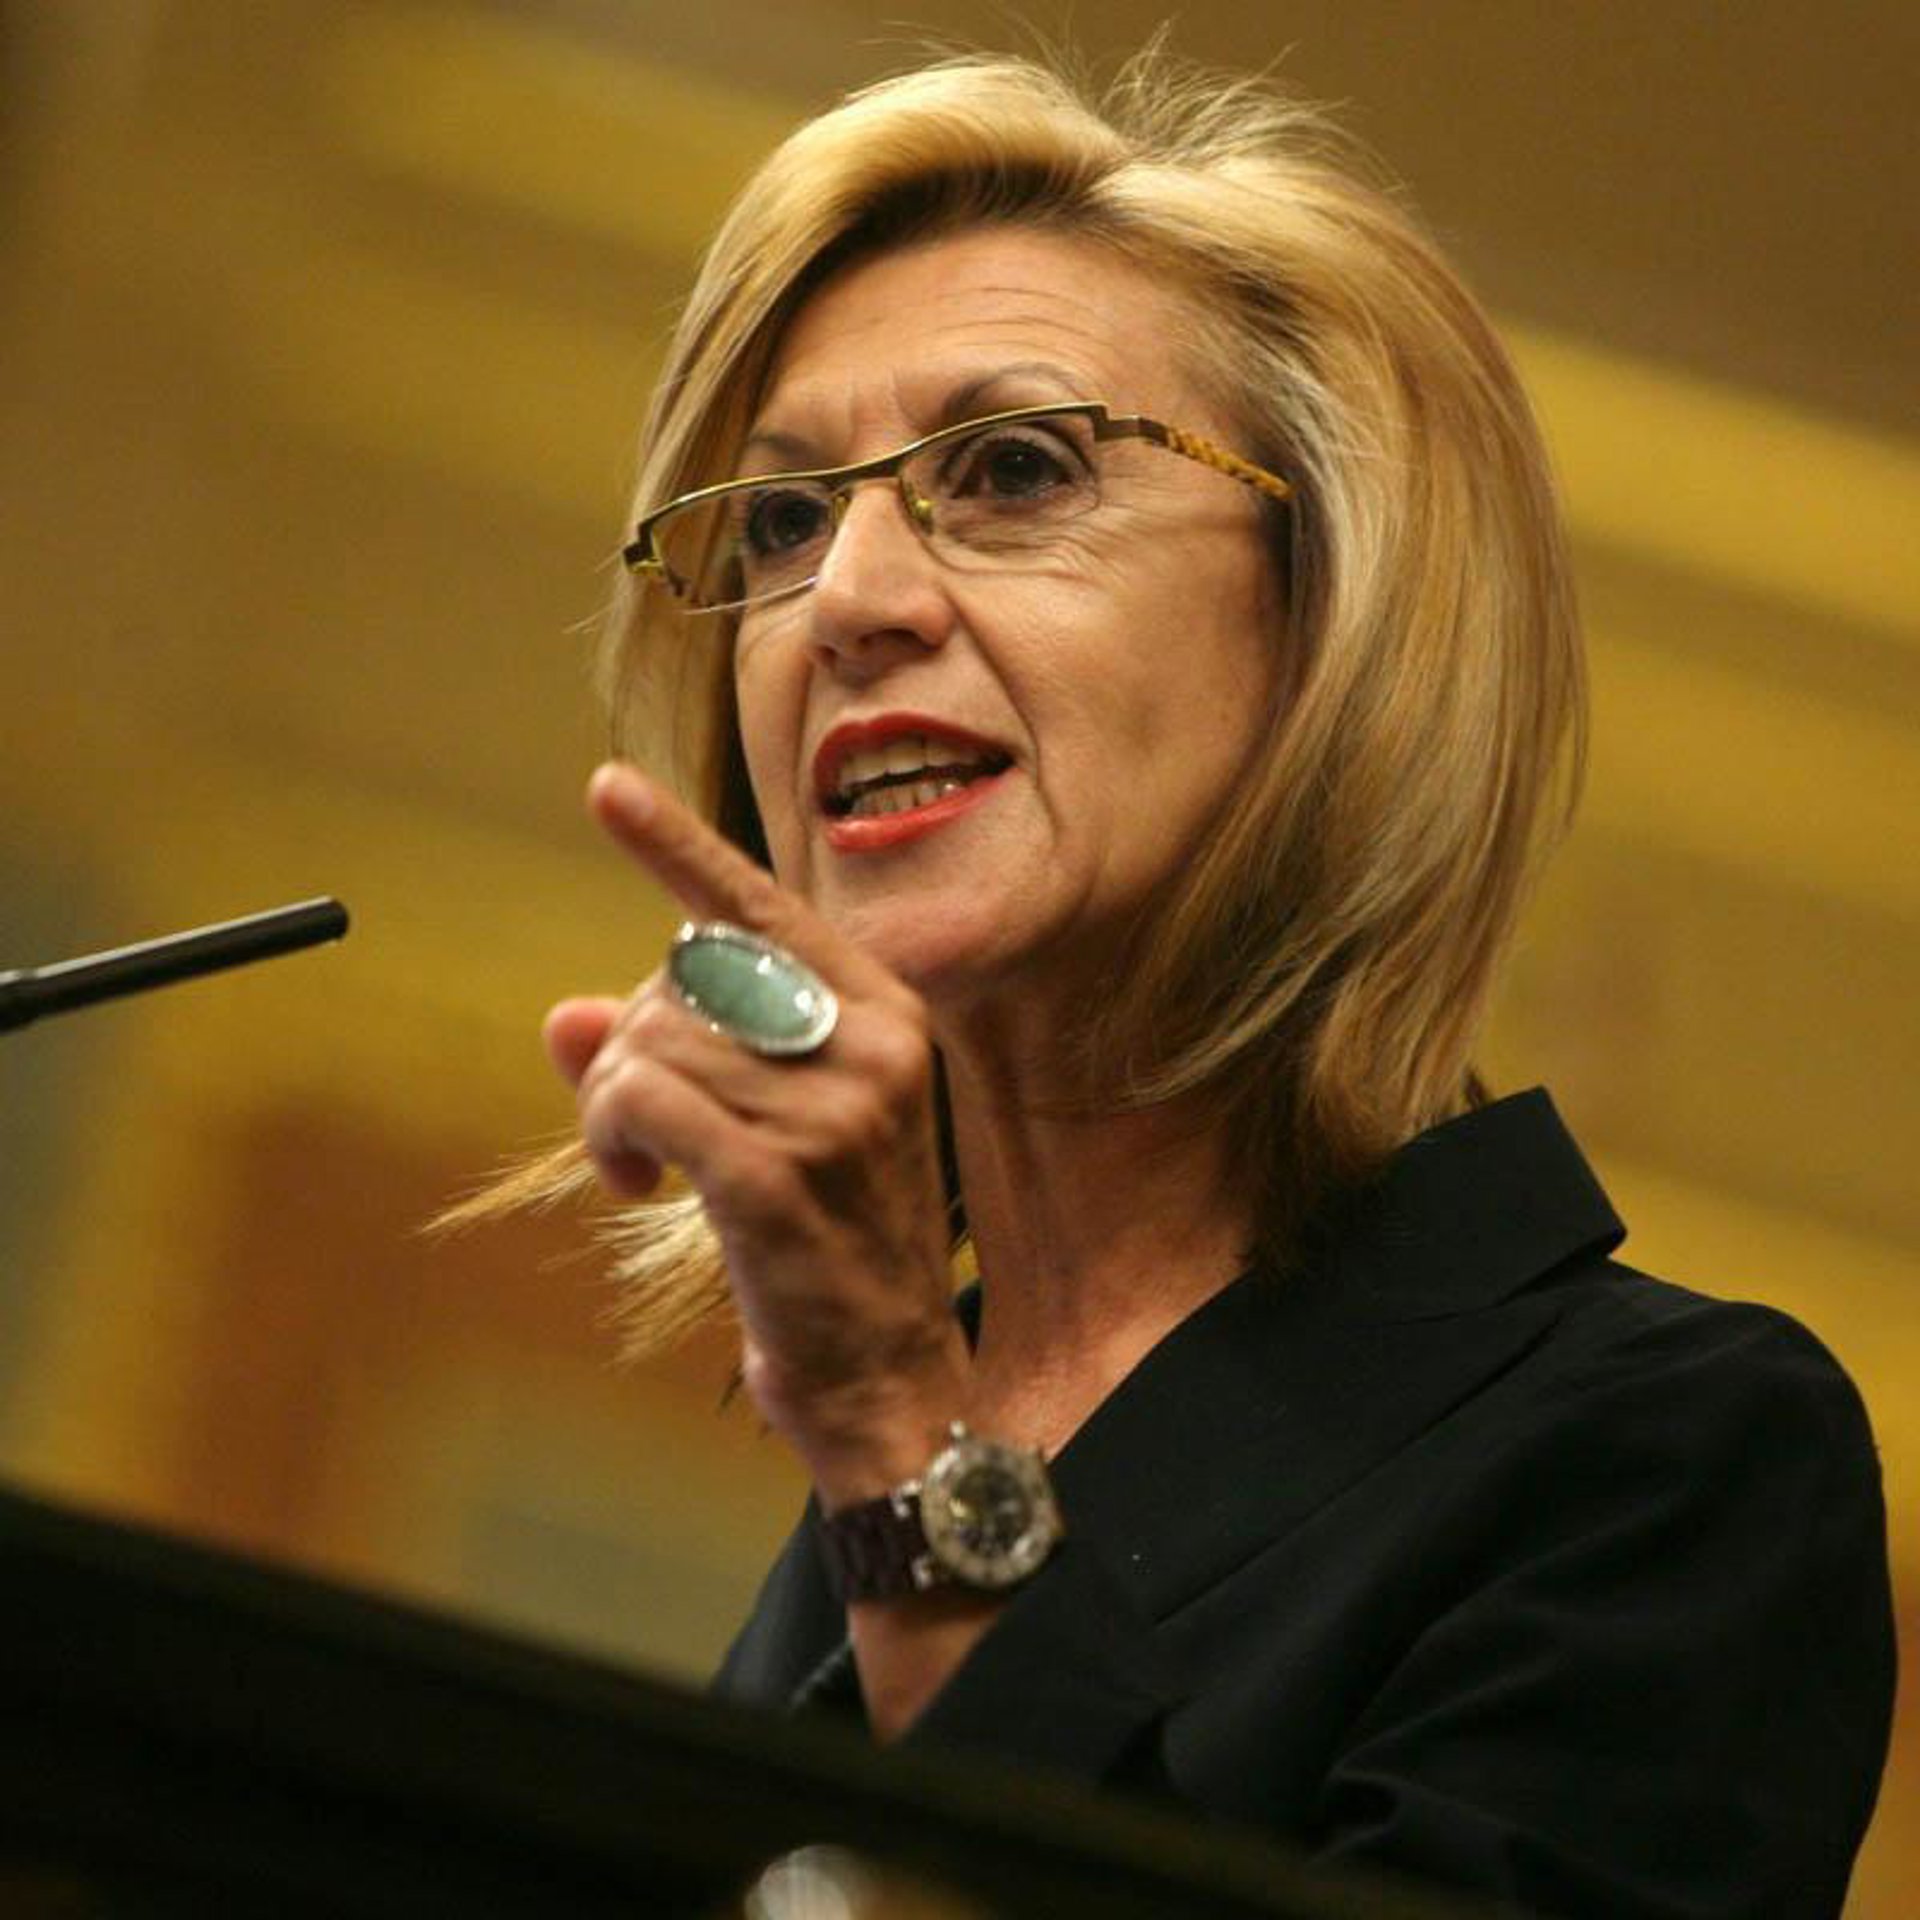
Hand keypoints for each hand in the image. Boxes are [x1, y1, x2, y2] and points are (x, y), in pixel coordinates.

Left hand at [546, 763, 970, 1486]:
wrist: (886, 1374)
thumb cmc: (827, 1240)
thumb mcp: (771, 1126)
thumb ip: (682, 1057)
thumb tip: (564, 1017)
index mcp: (884, 1012)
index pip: (764, 905)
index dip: (677, 847)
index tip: (605, 788)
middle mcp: (871, 1044)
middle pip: (681, 974)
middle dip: (631, 1039)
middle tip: (639, 1121)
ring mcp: (832, 1109)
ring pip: (646, 1038)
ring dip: (610, 1102)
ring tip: (637, 1165)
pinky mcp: (777, 1173)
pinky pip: (639, 1098)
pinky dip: (608, 1134)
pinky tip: (634, 1184)